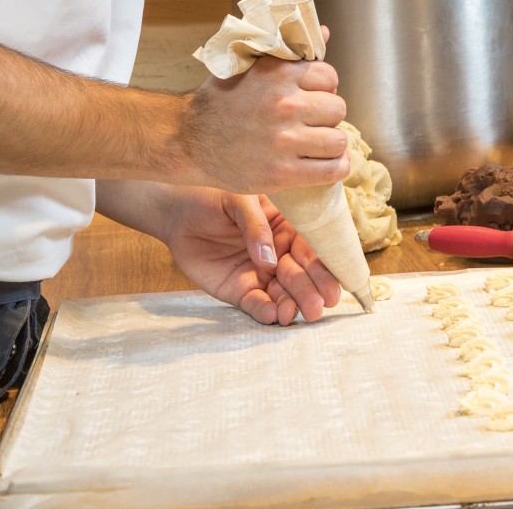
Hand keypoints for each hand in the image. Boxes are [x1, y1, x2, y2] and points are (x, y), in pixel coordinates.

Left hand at [162, 187, 342, 324]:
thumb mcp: (239, 200)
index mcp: (287, 226)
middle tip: (319, 306)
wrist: (177, 212)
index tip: (335, 283)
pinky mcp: (240, 290)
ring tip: (295, 314)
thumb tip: (270, 261)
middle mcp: (279, 252)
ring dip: (292, 305)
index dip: (324, 266)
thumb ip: (256, 227)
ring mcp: (261, 273)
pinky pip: (257, 304)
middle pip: (301, 274)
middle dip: (312, 291)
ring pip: (283, 293)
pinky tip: (274, 316)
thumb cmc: (212, 196)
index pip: (311, 248)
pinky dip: (266, 311)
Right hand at [176, 49, 348, 193]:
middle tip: (310, 121)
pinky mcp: (282, 172)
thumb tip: (324, 33)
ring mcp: (284, 141)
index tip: (311, 96)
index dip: (323, 87)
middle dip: (327, 115)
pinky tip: (324, 163)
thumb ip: (287, 51)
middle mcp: (285, 105)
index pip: (329, 76)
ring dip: (330, 142)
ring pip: (338, 139)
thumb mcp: (248, 65)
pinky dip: (335, 167)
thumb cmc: (219, 102)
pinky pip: (333, 169)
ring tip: (315, 143)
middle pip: (338, 108)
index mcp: (278, 74)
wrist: (187, 141)